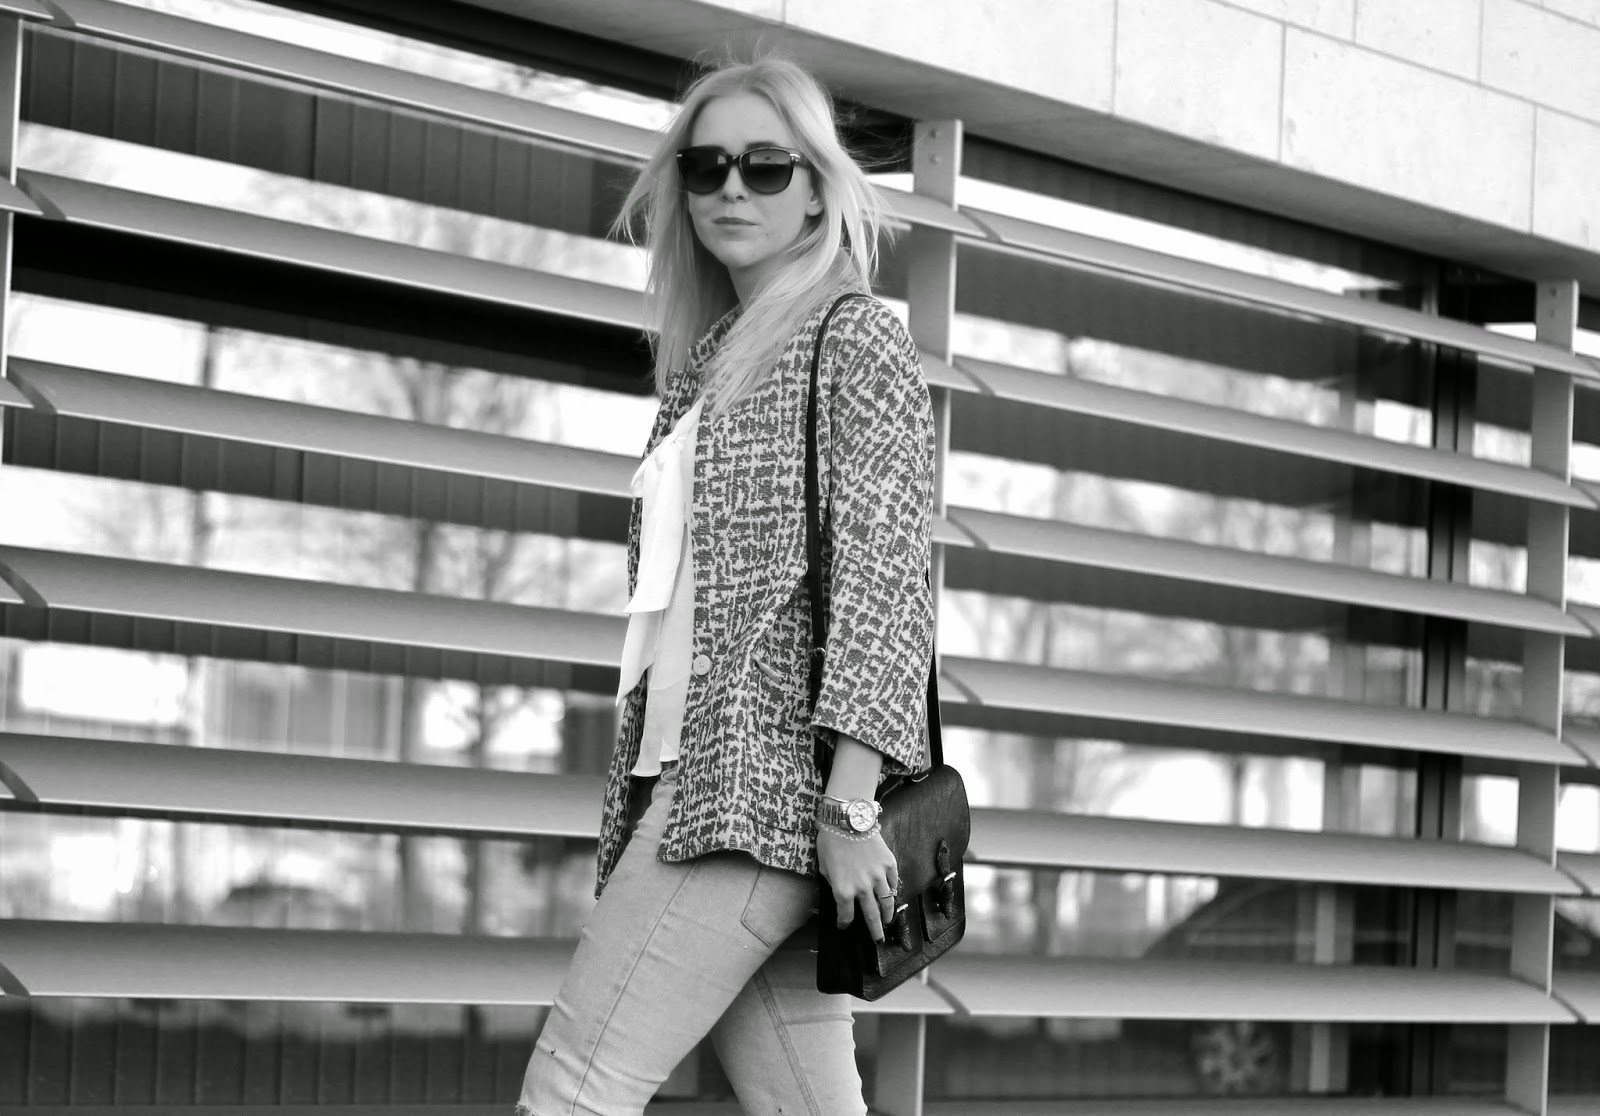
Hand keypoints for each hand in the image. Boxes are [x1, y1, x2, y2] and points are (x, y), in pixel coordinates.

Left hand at [817, 823, 898, 942]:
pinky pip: (893, 882)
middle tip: (878, 940)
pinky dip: (893, 891)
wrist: (847, 819)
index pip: (846, 916)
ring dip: (888, 915)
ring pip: (887, 902)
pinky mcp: (889, 864)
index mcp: (843, 891)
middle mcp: (863, 888)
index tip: (844, 926)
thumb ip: (833, 882)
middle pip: (871, 917)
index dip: (844, 923)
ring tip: (888, 922)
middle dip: (875, 931)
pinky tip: (893, 896)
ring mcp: (878, 876)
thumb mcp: (824, 866)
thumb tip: (841, 890)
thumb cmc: (830, 841)